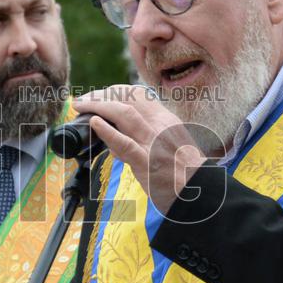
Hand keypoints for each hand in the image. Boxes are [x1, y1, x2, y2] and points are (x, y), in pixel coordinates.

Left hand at [75, 85, 206, 211]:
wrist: (200, 191)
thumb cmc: (184, 171)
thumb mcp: (170, 144)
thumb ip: (145, 136)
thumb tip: (115, 136)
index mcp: (166, 119)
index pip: (138, 94)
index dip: (114, 91)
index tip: (99, 95)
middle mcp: (160, 125)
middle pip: (128, 98)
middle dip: (101, 95)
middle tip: (84, 100)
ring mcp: (154, 143)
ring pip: (124, 113)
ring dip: (98, 106)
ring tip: (82, 105)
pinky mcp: (147, 162)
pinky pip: (125, 144)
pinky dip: (107, 132)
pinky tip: (94, 123)